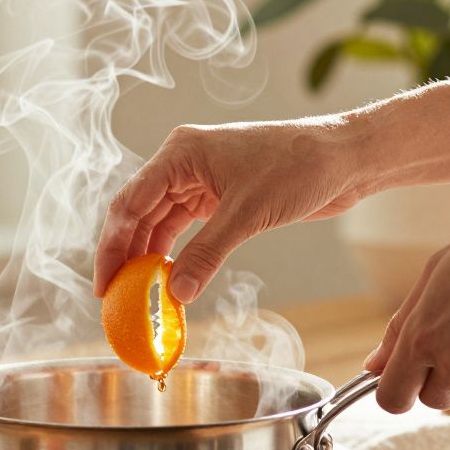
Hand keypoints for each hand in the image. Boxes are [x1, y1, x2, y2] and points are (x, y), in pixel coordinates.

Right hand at [94, 118, 367, 302]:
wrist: (344, 159)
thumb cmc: (299, 166)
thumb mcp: (247, 214)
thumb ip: (207, 253)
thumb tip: (177, 292)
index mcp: (180, 153)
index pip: (130, 203)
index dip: (112, 246)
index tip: (106, 283)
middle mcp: (183, 163)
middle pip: (138, 214)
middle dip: (125, 255)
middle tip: (114, 296)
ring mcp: (200, 180)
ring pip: (159, 223)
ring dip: (148, 257)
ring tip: (137, 294)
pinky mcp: (219, 197)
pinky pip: (184, 228)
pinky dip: (174, 254)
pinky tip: (167, 278)